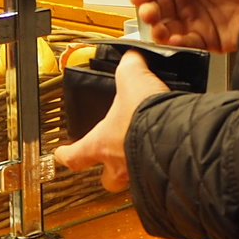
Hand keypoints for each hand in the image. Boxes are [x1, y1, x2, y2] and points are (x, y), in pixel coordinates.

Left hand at [53, 50, 167, 191]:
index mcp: (102, 143)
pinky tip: (171, 158)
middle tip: (113, 163)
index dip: (66, 153)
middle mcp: (119, 165)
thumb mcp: (133, 79)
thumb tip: (132, 56)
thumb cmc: (145, 114)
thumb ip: (129, 66)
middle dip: (108, 173)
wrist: (177, 134)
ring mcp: (141, 176)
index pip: (75, 155)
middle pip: (106, 180)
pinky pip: (158, 182)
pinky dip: (161, 172)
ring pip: (133, 182)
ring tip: (147, 157)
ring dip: (137, 172)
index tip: (61, 152)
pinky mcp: (164, 180)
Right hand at [131, 0, 238, 51]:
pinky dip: (177, 43)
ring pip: (166, 28)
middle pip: (157, 8)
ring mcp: (196, 20)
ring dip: (158, 30)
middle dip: (148, 11)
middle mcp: (188, 0)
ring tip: (159, 29)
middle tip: (148, 12)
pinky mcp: (207, 39)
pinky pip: (185, 44)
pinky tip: (176, 38)